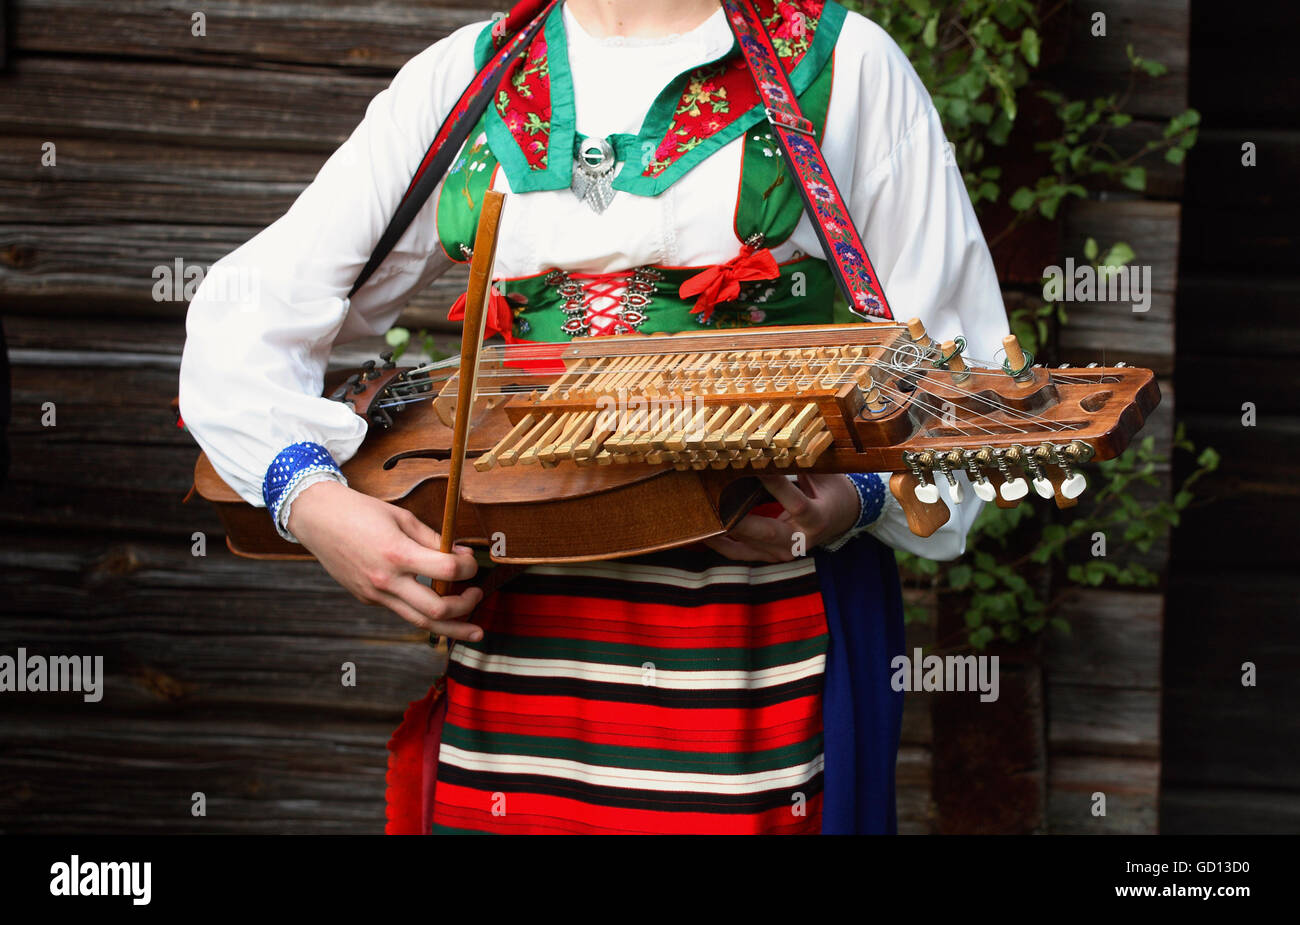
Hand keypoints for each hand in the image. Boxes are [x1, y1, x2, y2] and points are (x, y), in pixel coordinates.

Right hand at [286, 479, 484, 640]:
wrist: (318, 519)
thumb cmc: (360, 512)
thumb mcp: (403, 518)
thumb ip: (433, 540)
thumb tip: (461, 555)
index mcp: (398, 554)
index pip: (447, 571)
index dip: (469, 567)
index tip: (472, 562)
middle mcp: (386, 580)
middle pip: (436, 610)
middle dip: (465, 607)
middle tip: (478, 596)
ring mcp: (375, 594)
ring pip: (420, 622)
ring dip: (452, 629)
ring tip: (474, 631)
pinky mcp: (367, 599)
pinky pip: (401, 610)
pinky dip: (423, 610)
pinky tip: (435, 604)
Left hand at [704, 473, 859, 562]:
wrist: (839, 519)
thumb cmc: (829, 492)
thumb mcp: (823, 475)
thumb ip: (800, 460)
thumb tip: (774, 433)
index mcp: (817, 518)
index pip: (795, 503)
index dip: (774, 484)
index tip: (753, 465)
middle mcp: (800, 540)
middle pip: (766, 531)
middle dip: (738, 515)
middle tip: (714, 498)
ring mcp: (784, 552)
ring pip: (748, 543)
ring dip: (722, 527)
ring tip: (701, 511)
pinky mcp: (769, 557)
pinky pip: (740, 553)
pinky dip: (720, 543)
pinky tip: (703, 530)